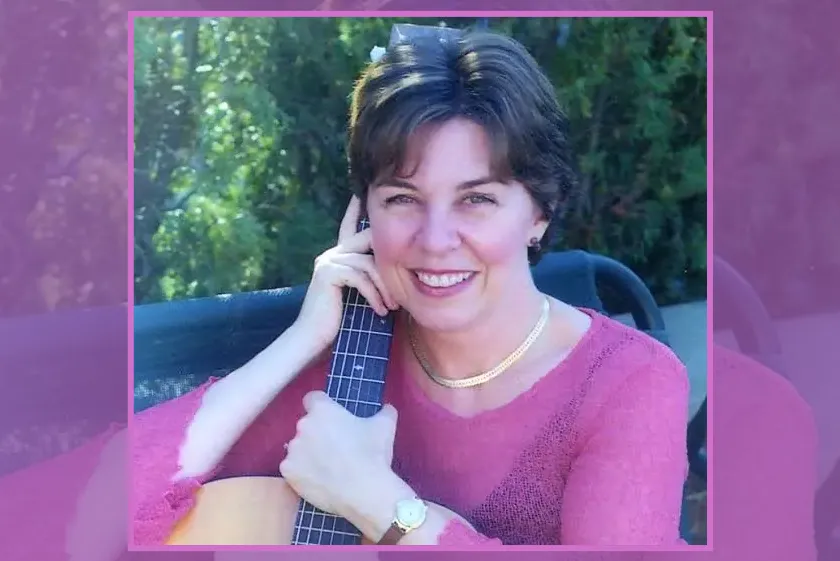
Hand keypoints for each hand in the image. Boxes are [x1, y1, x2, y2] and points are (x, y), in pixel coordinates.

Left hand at [278, 390, 398, 521]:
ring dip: (308, 454)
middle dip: (318, 434)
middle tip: (336, 448)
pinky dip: (302, 473)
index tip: (331, 419)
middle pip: (306, 426)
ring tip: (328, 468)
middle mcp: (303, 426)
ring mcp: (293, 450)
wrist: (365, 490)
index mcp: (322, 410)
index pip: (313, 399)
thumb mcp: (385, 426)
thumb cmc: (374, 453)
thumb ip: (384, 411)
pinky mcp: (288, 472)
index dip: (322, 407)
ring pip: (298, 448)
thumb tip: (387, 408)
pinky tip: (318, 480)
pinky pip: (292, 469)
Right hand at [294, 195, 398, 350]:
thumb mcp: (360, 295)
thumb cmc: (341, 322)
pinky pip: (361, 277)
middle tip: (401, 286)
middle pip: (368, 240)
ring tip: (392, 308)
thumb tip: (399, 270)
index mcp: (338, 257)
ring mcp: (328, 261)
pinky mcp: (329, 272)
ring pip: (369, 264)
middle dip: (389, 260)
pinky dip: (375, 296)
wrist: (314, 339)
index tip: (361, 193)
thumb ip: (370, 278)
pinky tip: (380, 311)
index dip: (356, 210)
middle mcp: (332, 254)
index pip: (350, 227)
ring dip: (385, 288)